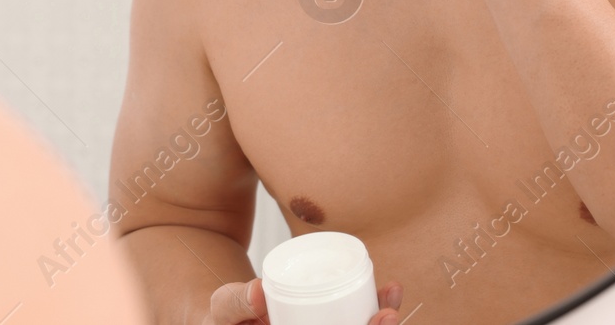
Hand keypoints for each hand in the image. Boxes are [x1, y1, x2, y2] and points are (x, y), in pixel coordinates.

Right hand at [203, 277, 404, 324]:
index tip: (378, 322)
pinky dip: (372, 311)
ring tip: (392, 296)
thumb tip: (259, 292)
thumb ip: (235, 303)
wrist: (221, 316)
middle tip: (389, 313)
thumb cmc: (222, 317)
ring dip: (380, 324)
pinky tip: (388, 293)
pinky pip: (352, 323)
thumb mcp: (222, 309)